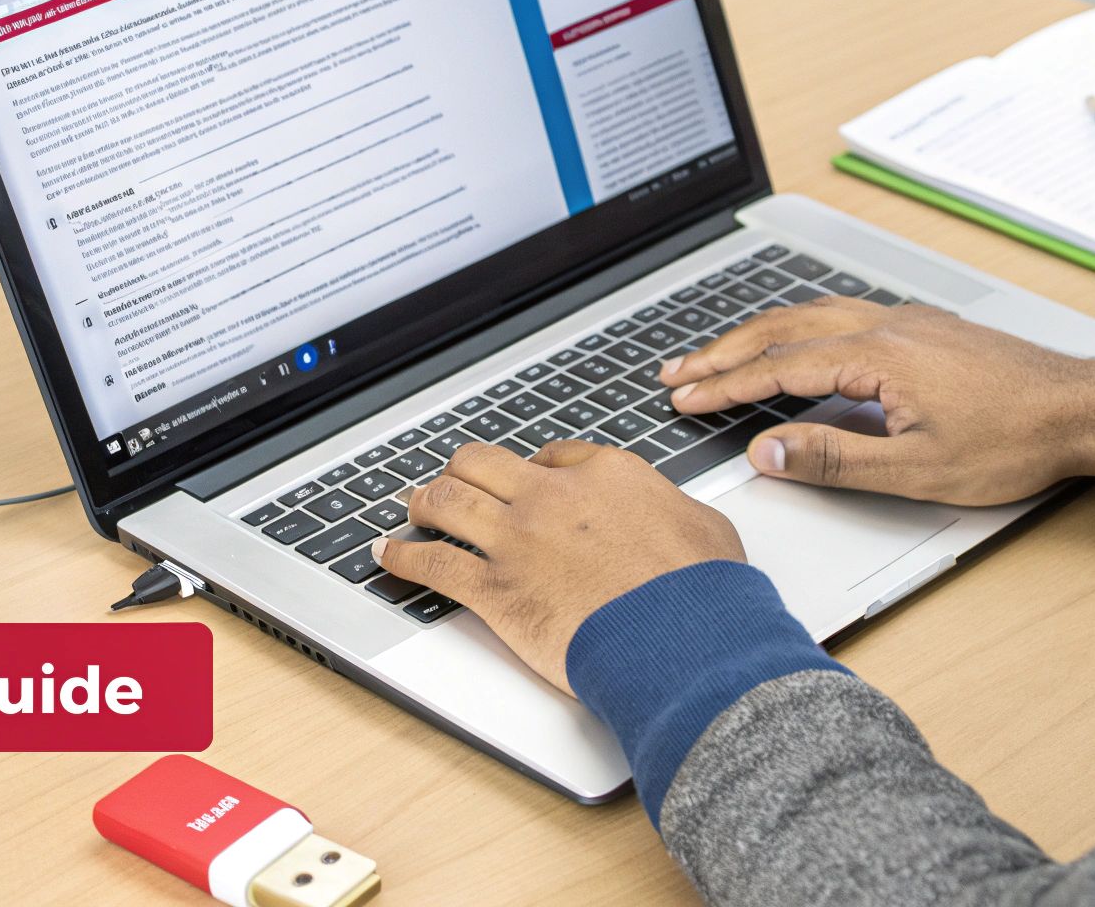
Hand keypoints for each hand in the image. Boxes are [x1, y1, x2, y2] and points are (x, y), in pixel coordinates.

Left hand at [374, 441, 744, 693]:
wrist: (680, 638)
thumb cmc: (700, 593)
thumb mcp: (705, 528)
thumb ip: (673, 511)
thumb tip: (673, 516)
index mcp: (604, 475)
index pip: (551, 455)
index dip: (532, 468)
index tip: (525, 480)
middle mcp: (551, 498)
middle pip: (483, 463)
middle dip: (463, 470)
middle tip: (453, 480)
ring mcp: (517, 541)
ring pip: (447, 501)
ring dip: (424, 502)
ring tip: (414, 507)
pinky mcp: (494, 590)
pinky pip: (433, 563)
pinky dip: (403, 558)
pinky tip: (389, 556)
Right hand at [664, 298, 1094, 504]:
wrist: (1082, 409)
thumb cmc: (1013, 441)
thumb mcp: (915, 470)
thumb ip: (833, 460)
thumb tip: (767, 451)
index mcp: (876, 355)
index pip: (776, 367)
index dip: (723, 385)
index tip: (683, 398)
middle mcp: (885, 325)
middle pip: (781, 329)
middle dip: (722, 352)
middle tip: (676, 372)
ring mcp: (905, 321)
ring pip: (809, 316)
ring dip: (756, 335)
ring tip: (716, 355)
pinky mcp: (922, 328)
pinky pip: (839, 314)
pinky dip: (796, 327)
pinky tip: (792, 339)